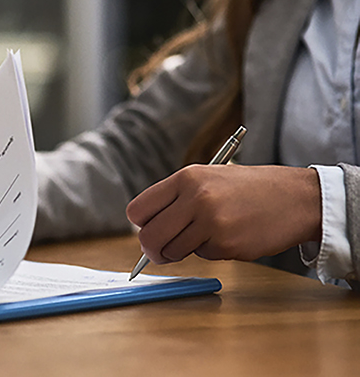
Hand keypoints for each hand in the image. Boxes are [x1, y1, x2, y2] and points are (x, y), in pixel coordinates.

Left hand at [126, 164, 321, 264]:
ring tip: (206, 235)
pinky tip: (230, 235)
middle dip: (152, 250)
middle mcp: (195, 198)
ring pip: (173, 251)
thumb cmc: (248, 189)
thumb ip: (177, 199)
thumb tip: (148, 229)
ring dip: (183, 250)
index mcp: (185, 178)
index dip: (142, 224)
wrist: (295, 198)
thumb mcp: (208, 178)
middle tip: (161, 253)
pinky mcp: (227, 243)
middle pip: (149, 236)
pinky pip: (203, 256)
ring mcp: (210, 221)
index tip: (150, 229)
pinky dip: (211, 251)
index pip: (138, 209)